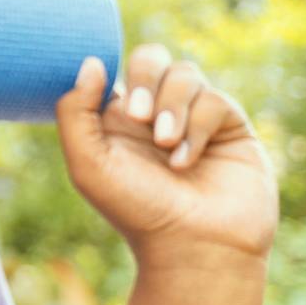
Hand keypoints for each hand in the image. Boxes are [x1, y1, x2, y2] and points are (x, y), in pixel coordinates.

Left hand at [55, 44, 278, 271]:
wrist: (193, 247)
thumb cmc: (136, 210)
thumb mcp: (88, 164)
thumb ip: (76, 111)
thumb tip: (91, 62)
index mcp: (117, 117)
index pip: (113, 65)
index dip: (110, 69)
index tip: (110, 99)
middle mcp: (156, 112)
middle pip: (151, 57)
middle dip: (145, 78)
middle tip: (139, 116)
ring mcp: (194, 117)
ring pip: (184, 74)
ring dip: (171, 107)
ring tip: (164, 144)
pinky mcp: (229, 127)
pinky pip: (214, 100)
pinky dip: (196, 127)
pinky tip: (185, 161)